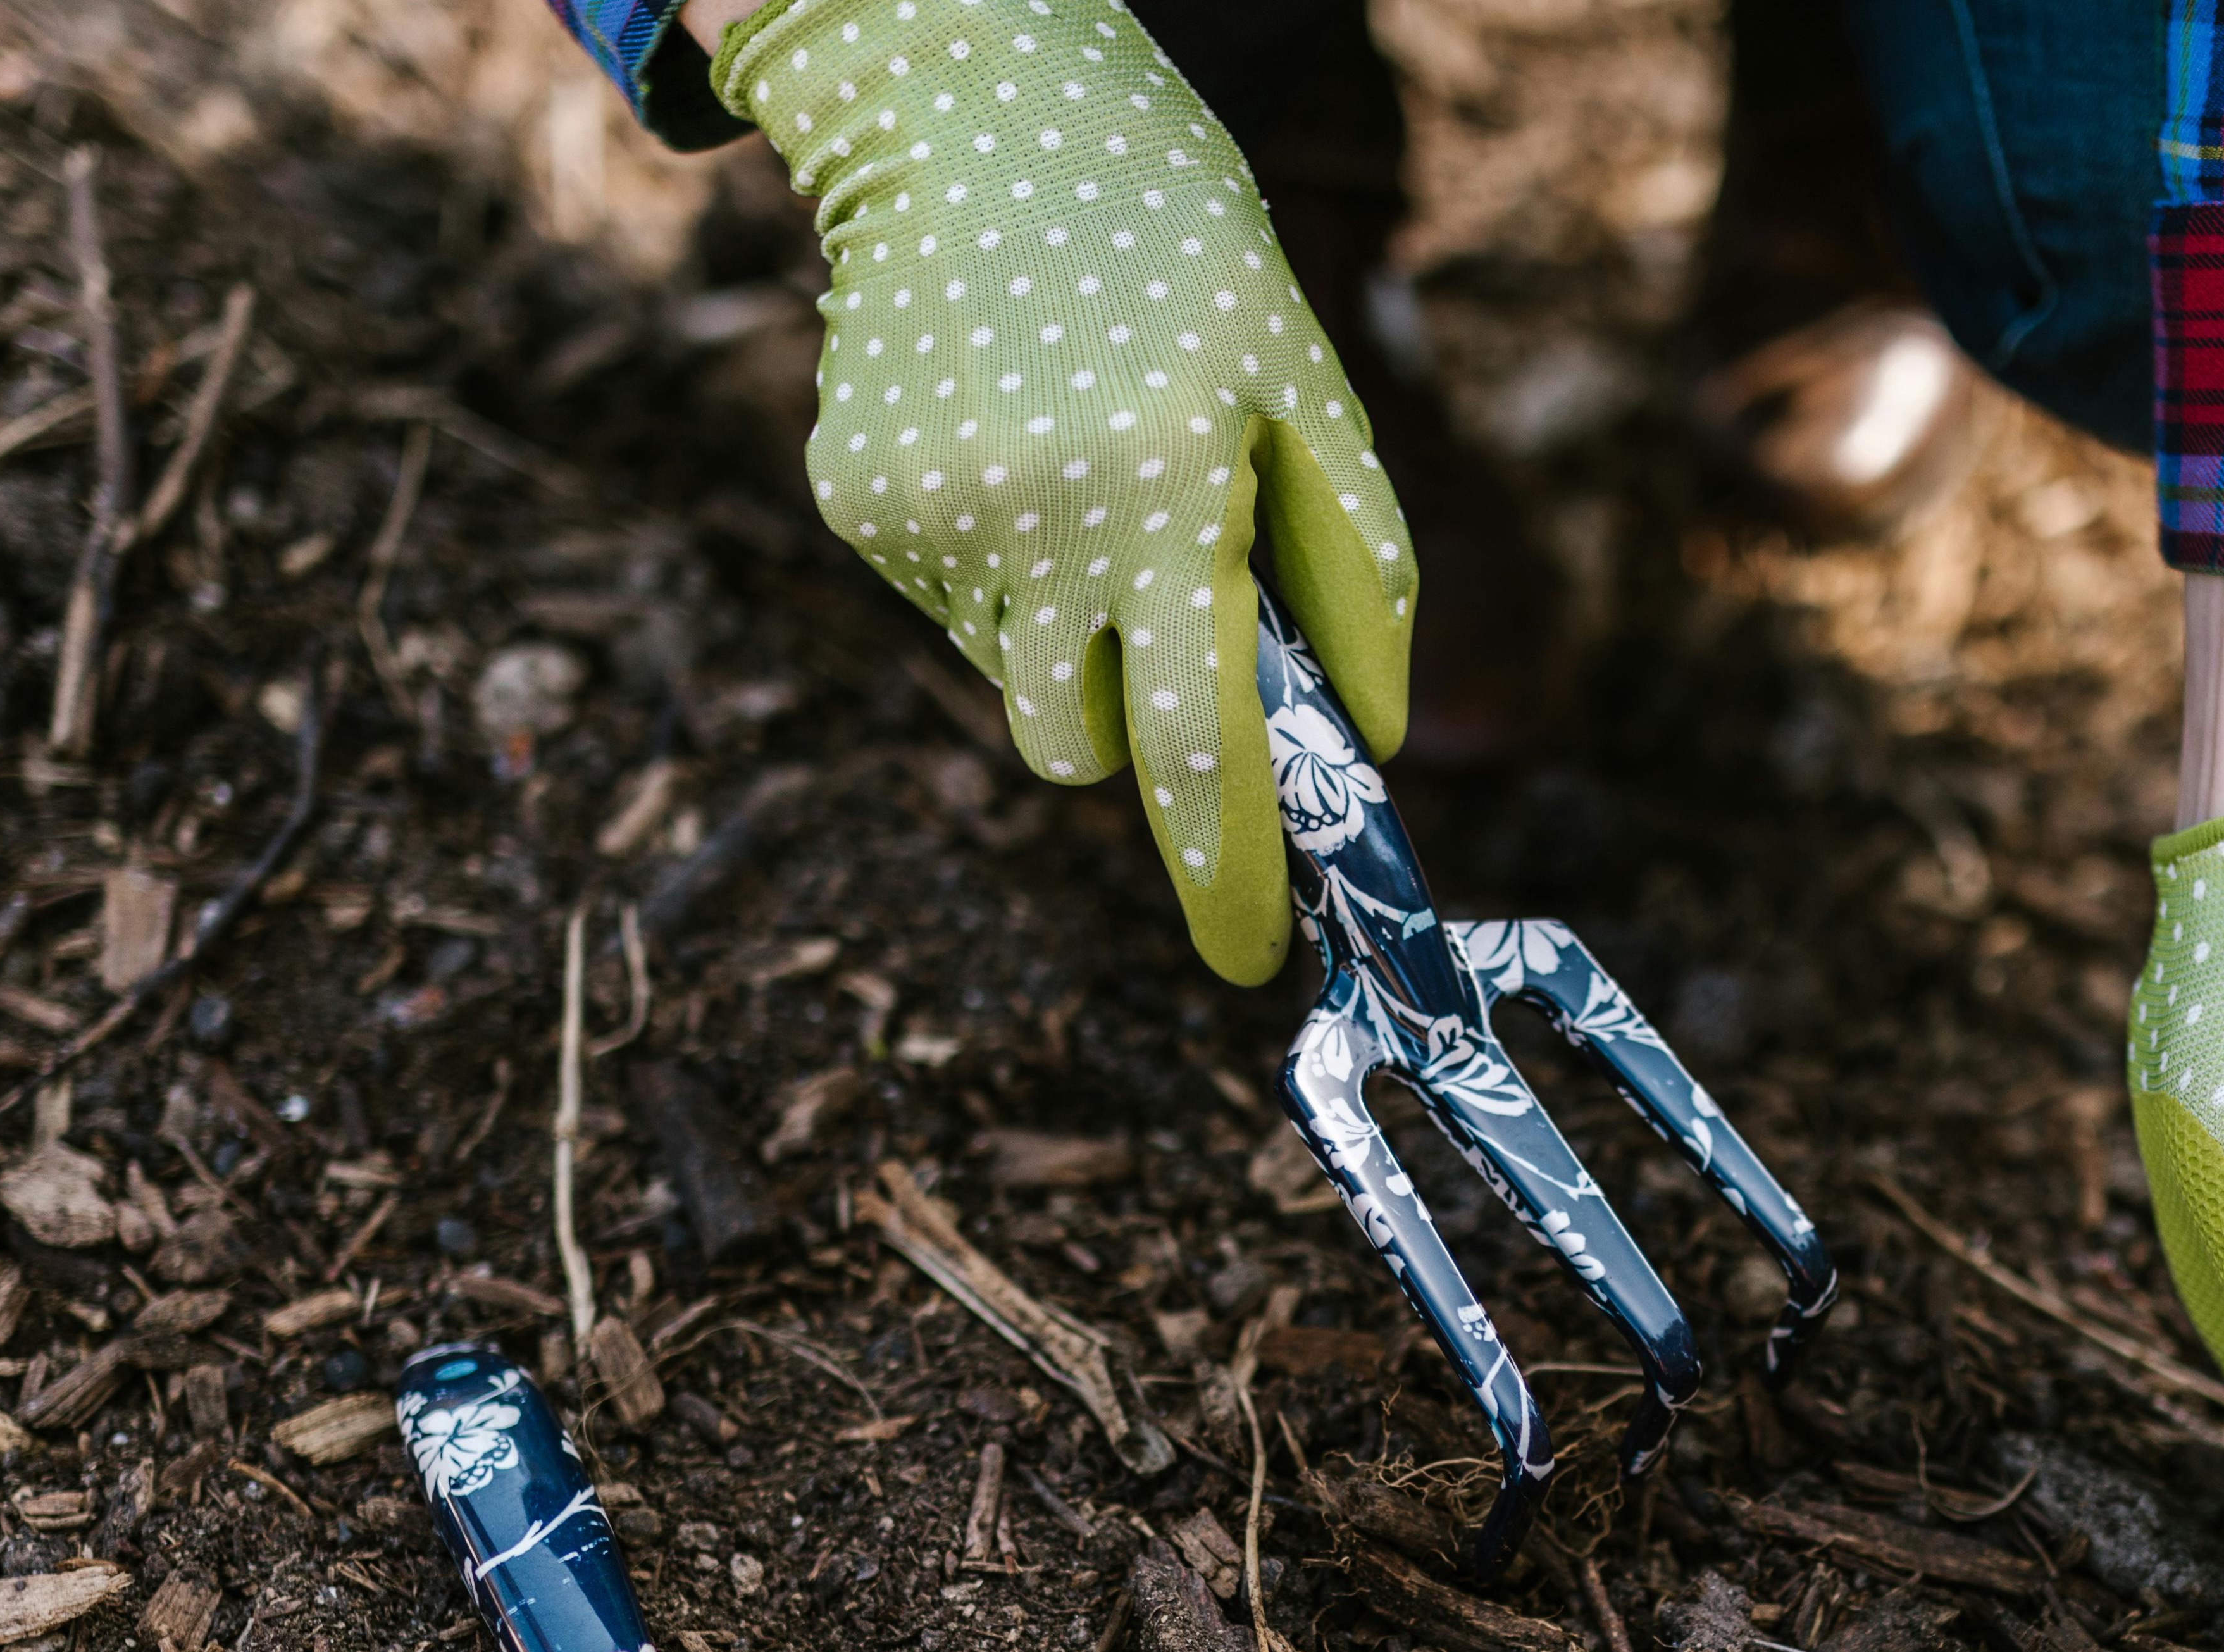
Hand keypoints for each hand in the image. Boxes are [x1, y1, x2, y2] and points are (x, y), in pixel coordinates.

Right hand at [706, 0, 1415, 983]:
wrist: (973, 120)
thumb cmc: (1175, 249)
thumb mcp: (1300, 381)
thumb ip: (1352, 568)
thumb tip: (1365, 742)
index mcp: (1162, 490)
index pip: (1194, 744)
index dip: (1224, 869)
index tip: (1251, 959)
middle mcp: (1032, 519)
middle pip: (1084, 747)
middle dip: (1137, 724)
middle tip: (1165, 603)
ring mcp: (927, 518)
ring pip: (1018, 678)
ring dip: (1071, 622)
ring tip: (1087, 468)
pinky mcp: (858, 503)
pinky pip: (955, 607)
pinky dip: (1001, 560)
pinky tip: (1011, 440)